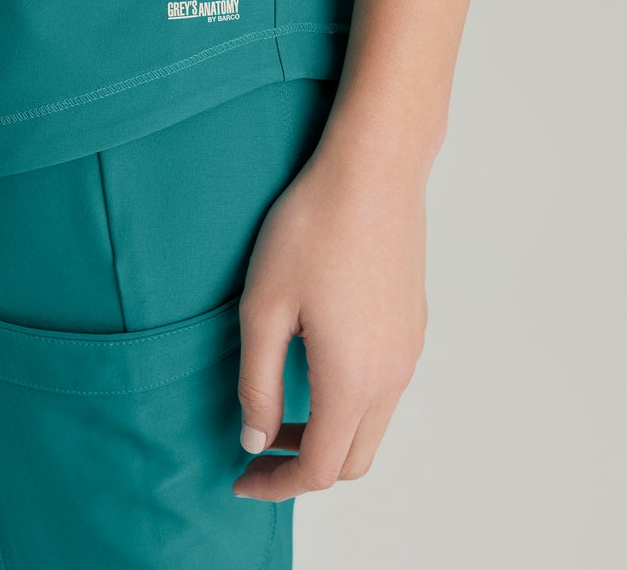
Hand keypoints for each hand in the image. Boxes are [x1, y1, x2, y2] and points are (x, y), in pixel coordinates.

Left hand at [232, 131, 427, 499]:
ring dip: (328, 433)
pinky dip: (350, 402)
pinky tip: (313, 362)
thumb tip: (255, 438)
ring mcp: (409, 349)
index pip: (319, 469)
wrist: (373, 170)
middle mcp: (391, 376)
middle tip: (257, 447)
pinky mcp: (413, 323)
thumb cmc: (313, 228)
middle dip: (304, 466)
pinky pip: (385, 388)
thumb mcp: (263, 307)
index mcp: (352, 380)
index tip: (240, 477)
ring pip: (373, 424)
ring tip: (279, 405)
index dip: (276, 484)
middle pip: (354, 460)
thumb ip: (256, 383)